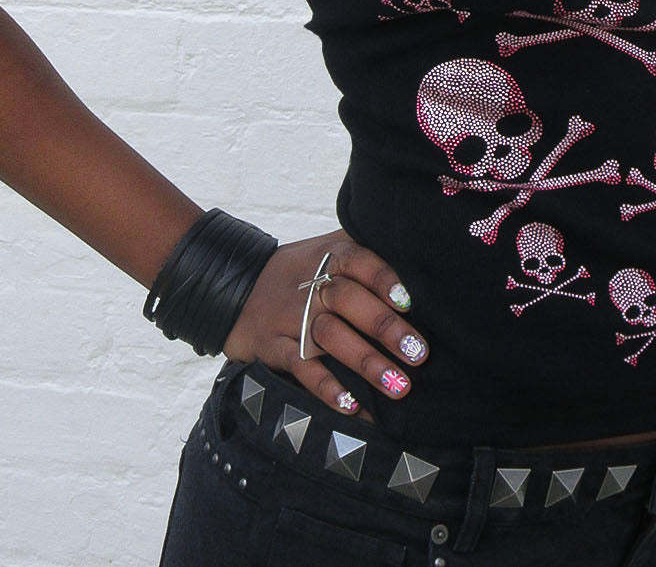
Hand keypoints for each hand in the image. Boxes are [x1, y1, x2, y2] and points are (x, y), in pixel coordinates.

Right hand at [221, 229, 428, 425]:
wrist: (235, 285)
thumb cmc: (301, 271)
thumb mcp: (328, 249)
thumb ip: (368, 249)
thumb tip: (419, 259)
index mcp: (328, 258)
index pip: (358, 261)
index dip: (383, 278)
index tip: (409, 301)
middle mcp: (310, 287)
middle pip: (348, 301)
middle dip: (384, 327)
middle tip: (419, 353)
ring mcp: (290, 318)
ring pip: (329, 338)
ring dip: (365, 362)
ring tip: (399, 386)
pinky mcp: (273, 348)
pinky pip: (301, 370)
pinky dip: (326, 389)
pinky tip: (353, 407)